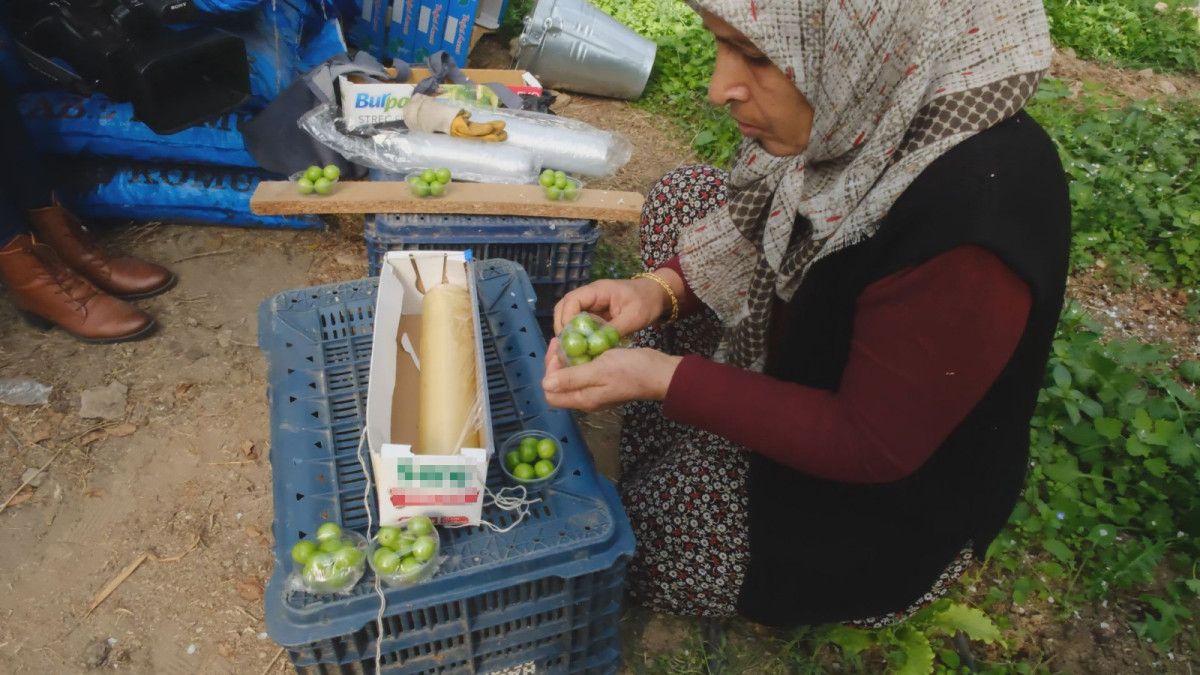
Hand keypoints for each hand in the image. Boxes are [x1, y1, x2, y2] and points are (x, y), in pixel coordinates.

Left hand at [541, 341, 682, 411]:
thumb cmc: (631, 371)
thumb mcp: (599, 370)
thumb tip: (545, 384)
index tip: (557, 351)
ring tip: (573, 340)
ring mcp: (596, 389)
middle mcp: (587, 397)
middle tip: (562, 340)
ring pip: (572, 376)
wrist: (660, 373)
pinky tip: (586, 345)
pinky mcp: (605, 380)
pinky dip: (582, 358)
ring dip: (568, 358)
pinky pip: (585, 371)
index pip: (551, 394)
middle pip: (559, 384)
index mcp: (583, 398)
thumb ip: (571, 378)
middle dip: (556, 362)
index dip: (549, 373)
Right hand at [553, 277, 670, 336]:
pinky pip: (580, 321)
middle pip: (564, 306)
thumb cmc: (647, 302)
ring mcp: (592, 303)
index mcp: (597, 290)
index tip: (570, 337)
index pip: (572, 300)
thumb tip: (594, 344)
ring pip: (570, 314)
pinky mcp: (595, 312)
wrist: (657, 295)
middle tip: (566, 345)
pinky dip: (578, 332)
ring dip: (568, 330)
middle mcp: (590, 295)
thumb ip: (613, 330)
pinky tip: (582, 345)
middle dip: (562, 325)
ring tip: (573, 347)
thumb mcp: (633, 317)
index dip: (566, 318)